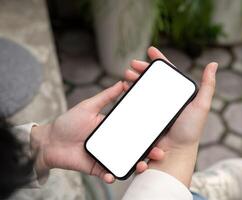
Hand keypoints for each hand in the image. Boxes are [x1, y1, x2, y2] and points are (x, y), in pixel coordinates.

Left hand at [31, 81, 163, 182]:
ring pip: (126, 162)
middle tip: (159, 152)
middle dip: (149, 152)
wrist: (49, 142)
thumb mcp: (88, 106)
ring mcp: (106, 156)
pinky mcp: (96, 168)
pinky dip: (112, 176)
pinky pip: (108, 174)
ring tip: (142, 166)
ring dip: (136, 166)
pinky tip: (113, 175)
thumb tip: (122, 82)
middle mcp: (113, 143)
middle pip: (135, 148)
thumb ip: (106, 96)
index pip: (135, 131)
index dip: (148, 133)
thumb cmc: (68, 122)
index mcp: (113, 128)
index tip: (160, 133)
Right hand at [124, 46, 216, 185]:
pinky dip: (131, 94)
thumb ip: (208, 86)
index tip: (150, 50)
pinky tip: (125, 90)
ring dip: (134, 80)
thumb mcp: (201, 106)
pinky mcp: (147, 117)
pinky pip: (137, 102)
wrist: (175, 152)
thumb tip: (214, 64)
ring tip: (126, 76)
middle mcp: (167, 99)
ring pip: (143, 89)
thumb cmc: (190, 130)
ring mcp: (156, 108)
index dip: (159, 60)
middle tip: (131, 65)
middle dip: (142, 70)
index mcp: (179, 94)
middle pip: (153, 79)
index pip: (169, 73)